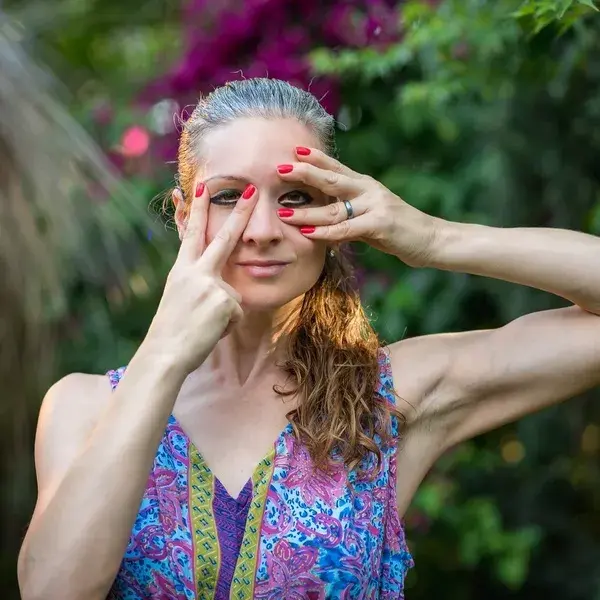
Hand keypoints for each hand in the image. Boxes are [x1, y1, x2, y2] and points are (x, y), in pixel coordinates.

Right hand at [147, 181, 257, 374]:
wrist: (165, 353)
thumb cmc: (172, 330)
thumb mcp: (180, 298)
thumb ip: (200, 284)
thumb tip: (222, 287)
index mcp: (182, 270)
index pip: (193, 234)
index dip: (198, 210)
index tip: (204, 187)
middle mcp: (196, 272)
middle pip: (224, 237)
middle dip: (239, 212)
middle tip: (251, 190)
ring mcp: (211, 284)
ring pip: (234, 296)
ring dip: (224, 315)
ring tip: (203, 326)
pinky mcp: (224, 301)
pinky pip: (237, 314)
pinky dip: (227, 326)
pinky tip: (210, 331)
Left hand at [276, 147, 440, 266]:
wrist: (430, 239)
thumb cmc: (398, 230)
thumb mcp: (369, 217)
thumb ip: (347, 215)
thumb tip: (320, 222)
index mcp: (365, 185)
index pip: (336, 167)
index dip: (316, 158)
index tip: (293, 151)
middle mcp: (369, 190)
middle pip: (332, 179)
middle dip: (304, 173)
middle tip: (279, 169)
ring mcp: (376, 205)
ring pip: (335, 208)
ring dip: (307, 212)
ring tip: (283, 213)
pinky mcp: (381, 224)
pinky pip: (348, 229)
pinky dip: (327, 232)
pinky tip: (309, 233)